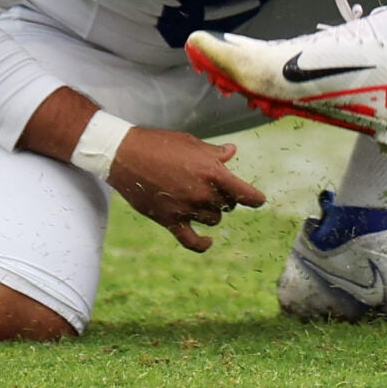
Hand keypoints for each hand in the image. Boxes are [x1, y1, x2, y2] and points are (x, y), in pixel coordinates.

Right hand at [108, 129, 265, 251]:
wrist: (126, 156)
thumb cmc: (161, 144)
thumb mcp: (192, 143)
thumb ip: (214, 152)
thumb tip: (232, 152)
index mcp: (212, 172)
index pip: (244, 193)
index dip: (255, 199)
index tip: (260, 200)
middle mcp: (202, 194)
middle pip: (228, 206)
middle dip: (227, 198)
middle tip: (218, 189)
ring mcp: (186, 209)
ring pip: (213, 220)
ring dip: (213, 213)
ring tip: (205, 202)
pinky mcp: (169, 220)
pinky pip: (191, 241)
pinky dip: (202, 244)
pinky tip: (209, 241)